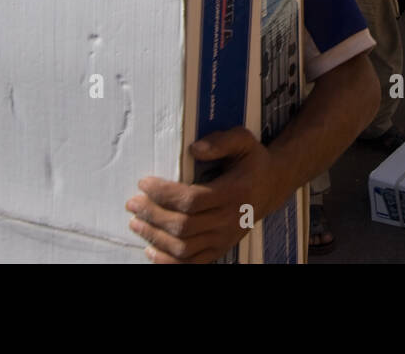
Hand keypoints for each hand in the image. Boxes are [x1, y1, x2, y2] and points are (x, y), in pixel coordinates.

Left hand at [125, 127, 273, 263]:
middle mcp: (230, 220)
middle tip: (132, 203)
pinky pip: (191, 264)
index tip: (143, 183)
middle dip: (152, 215)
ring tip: (136, 222)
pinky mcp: (220, 249)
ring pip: (184, 248)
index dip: (163, 194)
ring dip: (154, 237)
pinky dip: (168, 262)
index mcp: (234, 192)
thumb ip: (220, 141)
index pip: (192, 200)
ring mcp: (225, 238)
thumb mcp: (242, 141)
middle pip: (183, 226)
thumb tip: (193, 150)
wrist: (272, 186)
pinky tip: (150, 249)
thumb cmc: (252, 160)